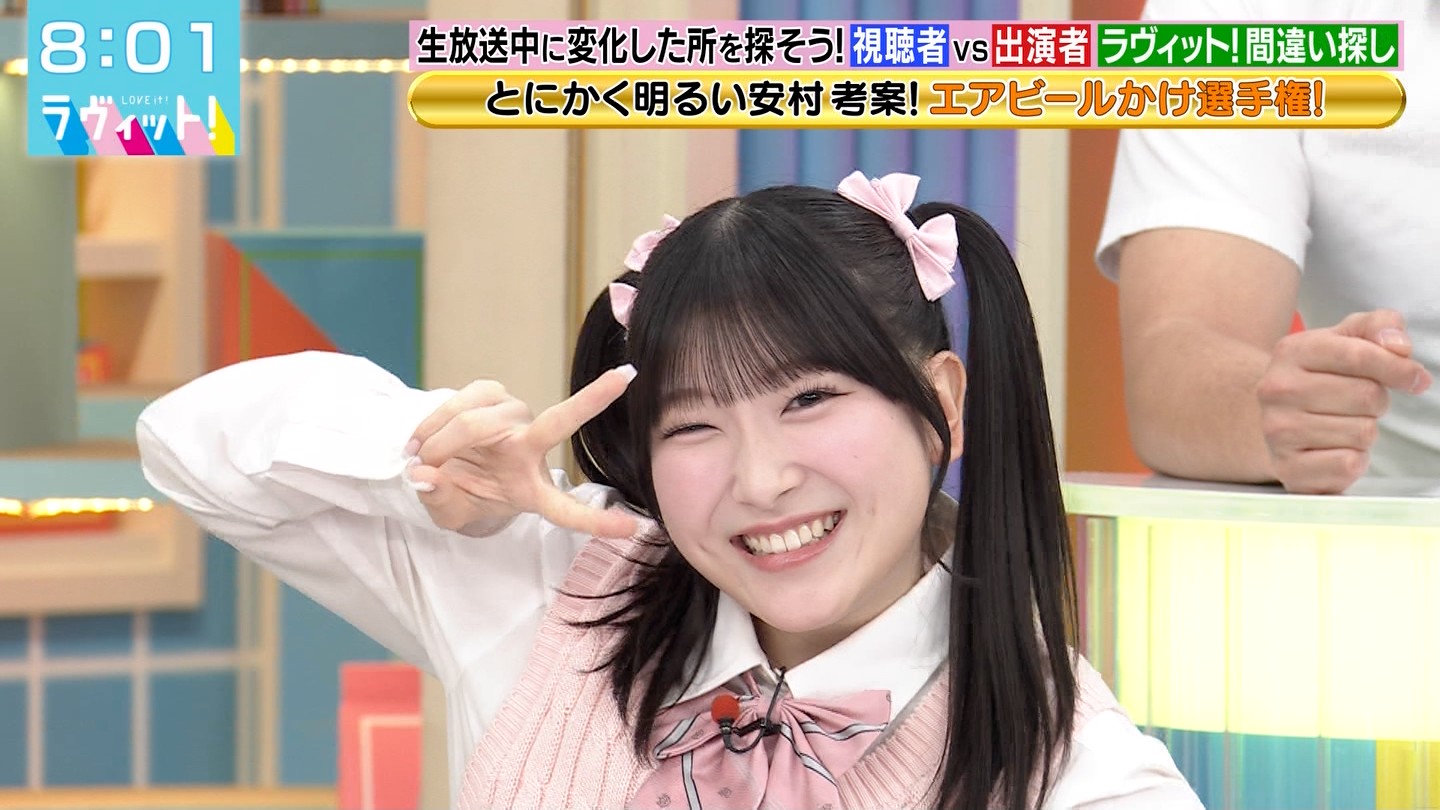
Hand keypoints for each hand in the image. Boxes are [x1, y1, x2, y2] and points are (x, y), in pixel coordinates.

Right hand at [405, 366, 639, 537]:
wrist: (437, 463)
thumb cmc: (455, 493)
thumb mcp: (447, 511)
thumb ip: (439, 499)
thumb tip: (424, 476)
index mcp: (530, 491)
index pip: (567, 510)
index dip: (598, 522)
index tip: (635, 529)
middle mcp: (531, 450)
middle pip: (559, 424)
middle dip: (595, 399)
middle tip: (618, 382)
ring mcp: (515, 418)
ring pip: (477, 421)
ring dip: (440, 440)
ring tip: (421, 455)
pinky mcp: (493, 393)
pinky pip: (467, 398)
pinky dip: (435, 418)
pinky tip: (422, 436)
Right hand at [1256, 309, 1432, 493]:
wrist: (1276, 419)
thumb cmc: (1321, 377)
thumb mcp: (1346, 339)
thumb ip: (1379, 326)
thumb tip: (1399, 347)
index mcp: (1292, 352)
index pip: (1359, 355)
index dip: (1398, 368)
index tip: (1415, 378)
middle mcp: (1276, 390)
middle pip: (1367, 396)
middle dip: (1377, 402)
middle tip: (1358, 404)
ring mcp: (1278, 430)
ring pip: (1362, 433)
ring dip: (1364, 431)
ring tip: (1341, 426)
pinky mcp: (1288, 468)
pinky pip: (1349, 465)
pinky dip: (1353, 460)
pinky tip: (1333, 450)